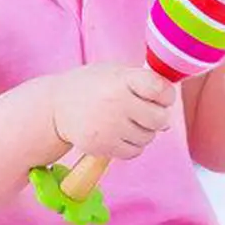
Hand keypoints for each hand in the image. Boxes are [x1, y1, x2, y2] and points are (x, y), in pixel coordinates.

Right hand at [49, 63, 175, 162]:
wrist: (55, 107)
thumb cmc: (91, 86)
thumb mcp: (114, 73)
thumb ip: (142, 82)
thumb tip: (168, 109)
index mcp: (121, 80)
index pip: (160, 89)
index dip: (166, 94)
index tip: (160, 95)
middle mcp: (115, 103)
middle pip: (160, 118)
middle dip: (157, 116)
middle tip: (143, 112)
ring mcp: (109, 127)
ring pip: (148, 138)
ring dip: (143, 132)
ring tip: (125, 121)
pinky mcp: (103, 147)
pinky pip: (134, 152)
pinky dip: (131, 145)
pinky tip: (118, 133)